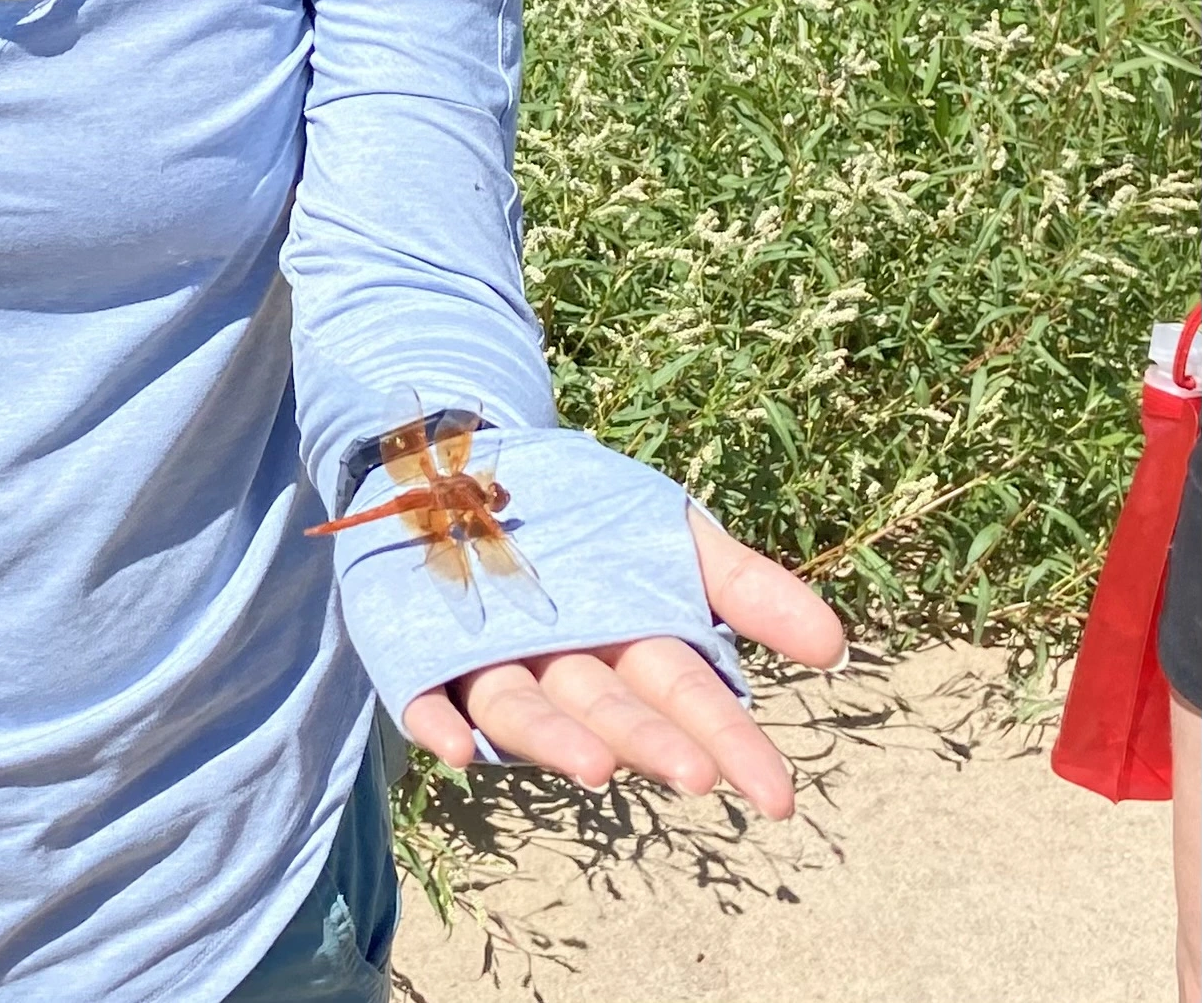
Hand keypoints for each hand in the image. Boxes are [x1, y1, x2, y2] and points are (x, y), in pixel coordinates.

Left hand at [399, 508, 845, 819]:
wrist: (468, 461)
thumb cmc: (582, 512)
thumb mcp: (670, 531)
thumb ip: (745, 586)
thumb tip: (834, 647)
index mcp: (627, 641)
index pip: (689, 696)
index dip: (730, 742)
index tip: (774, 794)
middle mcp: (561, 664)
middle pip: (610, 709)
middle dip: (651, 742)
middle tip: (693, 775)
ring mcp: (489, 663)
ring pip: (524, 712)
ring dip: (556, 742)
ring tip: (595, 767)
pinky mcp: (419, 657)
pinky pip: (426, 699)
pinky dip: (439, 723)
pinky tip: (452, 746)